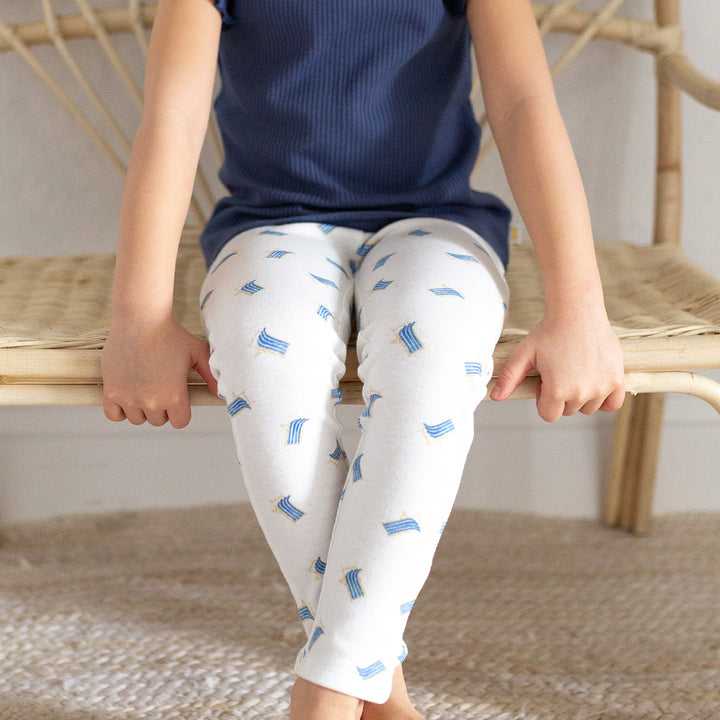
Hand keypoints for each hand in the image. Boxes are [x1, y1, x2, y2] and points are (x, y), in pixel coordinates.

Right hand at [102, 318, 217, 428]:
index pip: (180, 422)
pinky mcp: (111, 391)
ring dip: (141, 408)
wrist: (140, 319)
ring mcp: (129, 397)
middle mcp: (151, 401)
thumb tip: (219, 394)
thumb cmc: (170, 334)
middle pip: (158, 421)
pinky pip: (114, 415)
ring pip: (138, 419)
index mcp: (174, 395)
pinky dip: (120, 410)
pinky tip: (127, 395)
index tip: (177, 396)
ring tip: (144, 386)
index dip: (180, 411)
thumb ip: (210, 375)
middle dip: (161, 408)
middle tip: (159, 386)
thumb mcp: (197, 352)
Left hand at [489, 309, 624, 421]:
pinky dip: (604, 398)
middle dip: (560, 396)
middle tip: (559, 370)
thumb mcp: (523, 354)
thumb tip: (495, 397)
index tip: (544, 380)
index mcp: (558, 390)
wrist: (577, 312)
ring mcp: (602, 387)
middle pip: (568, 411)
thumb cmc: (548, 332)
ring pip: (588, 408)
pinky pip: (612, 404)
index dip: (543, 399)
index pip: (549, 415)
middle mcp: (582, 392)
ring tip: (574, 370)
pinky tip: (594, 381)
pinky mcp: (617, 379)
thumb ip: (509, 378)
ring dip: (581, 396)